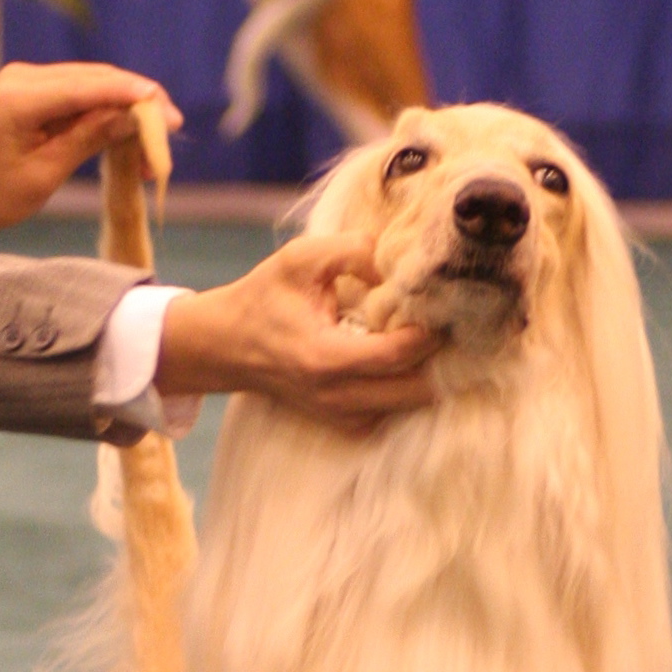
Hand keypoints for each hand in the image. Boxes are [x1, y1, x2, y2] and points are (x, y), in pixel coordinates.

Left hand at [0, 62, 180, 232]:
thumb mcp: (40, 177)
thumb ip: (85, 141)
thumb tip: (130, 116)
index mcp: (19, 101)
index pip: (88, 87)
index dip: (133, 96)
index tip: (169, 114)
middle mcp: (23, 78)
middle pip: (96, 78)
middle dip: (137, 102)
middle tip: (172, 131)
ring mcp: (27, 80)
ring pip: (92, 84)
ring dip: (124, 108)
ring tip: (152, 146)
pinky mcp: (33, 89)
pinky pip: (79, 93)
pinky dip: (104, 112)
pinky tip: (127, 135)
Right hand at [156, 235, 439, 426]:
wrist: (225, 345)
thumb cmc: (262, 298)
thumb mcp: (300, 258)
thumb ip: (351, 251)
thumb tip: (393, 266)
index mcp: (324, 357)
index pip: (398, 354)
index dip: (429, 332)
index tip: (440, 307)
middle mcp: (335, 395)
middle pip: (415, 391)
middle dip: (439, 359)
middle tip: (447, 325)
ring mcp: (338, 414)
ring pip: (407, 405)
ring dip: (426, 375)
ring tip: (429, 340)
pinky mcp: (340, 421)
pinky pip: (389, 411)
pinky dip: (403, 388)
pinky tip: (403, 359)